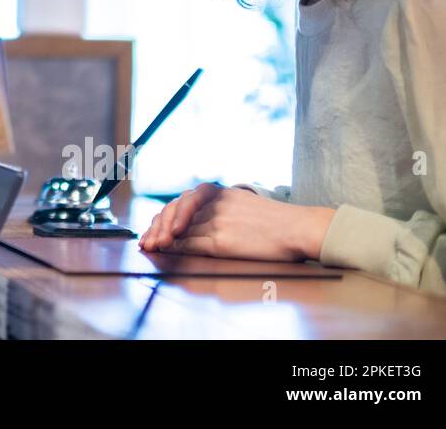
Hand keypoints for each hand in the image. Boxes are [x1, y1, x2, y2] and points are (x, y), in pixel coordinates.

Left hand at [138, 181, 334, 261]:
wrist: (299, 228)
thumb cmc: (275, 222)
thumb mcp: (241, 206)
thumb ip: (216, 212)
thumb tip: (189, 228)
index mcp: (218, 193)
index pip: (180, 203)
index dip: (163, 217)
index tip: (152, 229)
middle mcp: (213, 205)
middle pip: (173, 213)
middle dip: (156, 227)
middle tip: (147, 242)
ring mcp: (215, 223)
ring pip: (178, 229)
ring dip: (161, 239)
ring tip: (153, 247)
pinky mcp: (220, 242)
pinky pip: (189, 244)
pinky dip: (176, 248)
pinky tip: (168, 251)